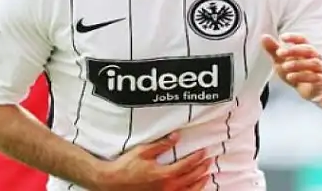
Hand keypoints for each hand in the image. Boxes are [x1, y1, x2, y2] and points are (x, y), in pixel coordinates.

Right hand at [92, 132, 211, 190]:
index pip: (187, 165)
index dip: (197, 158)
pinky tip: (192, 189)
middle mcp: (167, 187)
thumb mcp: (144, 151)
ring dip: (199, 183)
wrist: (113, 182)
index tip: (204, 152)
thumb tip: (176, 136)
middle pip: (190, 178)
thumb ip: (162, 144)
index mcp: (164, 174)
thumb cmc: (126, 166)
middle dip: (201, 169)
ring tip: (206, 177)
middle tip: (209, 161)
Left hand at [261, 33, 321, 115]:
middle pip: (309, 50)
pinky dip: (302, 76)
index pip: (303, 40)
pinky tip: (290, 77)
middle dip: (293, 50)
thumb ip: (274, 50)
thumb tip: (263, 37)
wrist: (312, 91)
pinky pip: (315, 77)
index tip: (282, 37)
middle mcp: (315, 58)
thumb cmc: (297, 72)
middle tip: (279, 53)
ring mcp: (320, 69)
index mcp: (306, 50)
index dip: (294, 37)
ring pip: (313, 63)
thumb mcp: (282, 61)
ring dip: (297, 64)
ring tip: (284, 66)